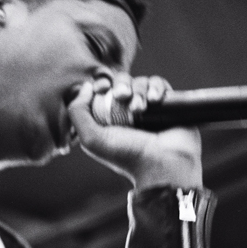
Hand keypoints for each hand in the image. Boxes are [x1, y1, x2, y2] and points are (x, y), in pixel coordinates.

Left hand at [68, 74, 202, 189]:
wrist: (164, 165)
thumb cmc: (127, 156)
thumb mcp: (91, 140)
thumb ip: (78, 112)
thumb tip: (86, 87)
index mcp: (109, 119)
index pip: (102, 90)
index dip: (101, 84)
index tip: (102, 88)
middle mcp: (129, 113)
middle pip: (122, 82)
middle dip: (121, 85)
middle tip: (123, 96)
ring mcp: (149, 108)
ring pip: (141, 82)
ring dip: (139, 90)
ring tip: (140, 108)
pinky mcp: (168, 104)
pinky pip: (160, 84)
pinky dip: (156, 87)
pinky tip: (155, 100)